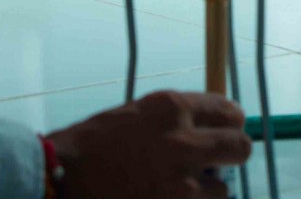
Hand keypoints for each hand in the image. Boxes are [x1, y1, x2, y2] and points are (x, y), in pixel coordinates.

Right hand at [48, 91, 249, 198]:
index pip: (228, 111)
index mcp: (172, 109)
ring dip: (205, 192)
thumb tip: (205, 129)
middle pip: (240, 148)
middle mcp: (183, 141)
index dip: (230, 124)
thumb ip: (174, 121)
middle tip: (217, 164)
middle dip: (231, 155)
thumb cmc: (91, 147)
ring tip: (177, 191)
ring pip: (222, 190)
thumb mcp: (136, 115)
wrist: (61, 180)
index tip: (226, 131)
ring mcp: (181, 183)